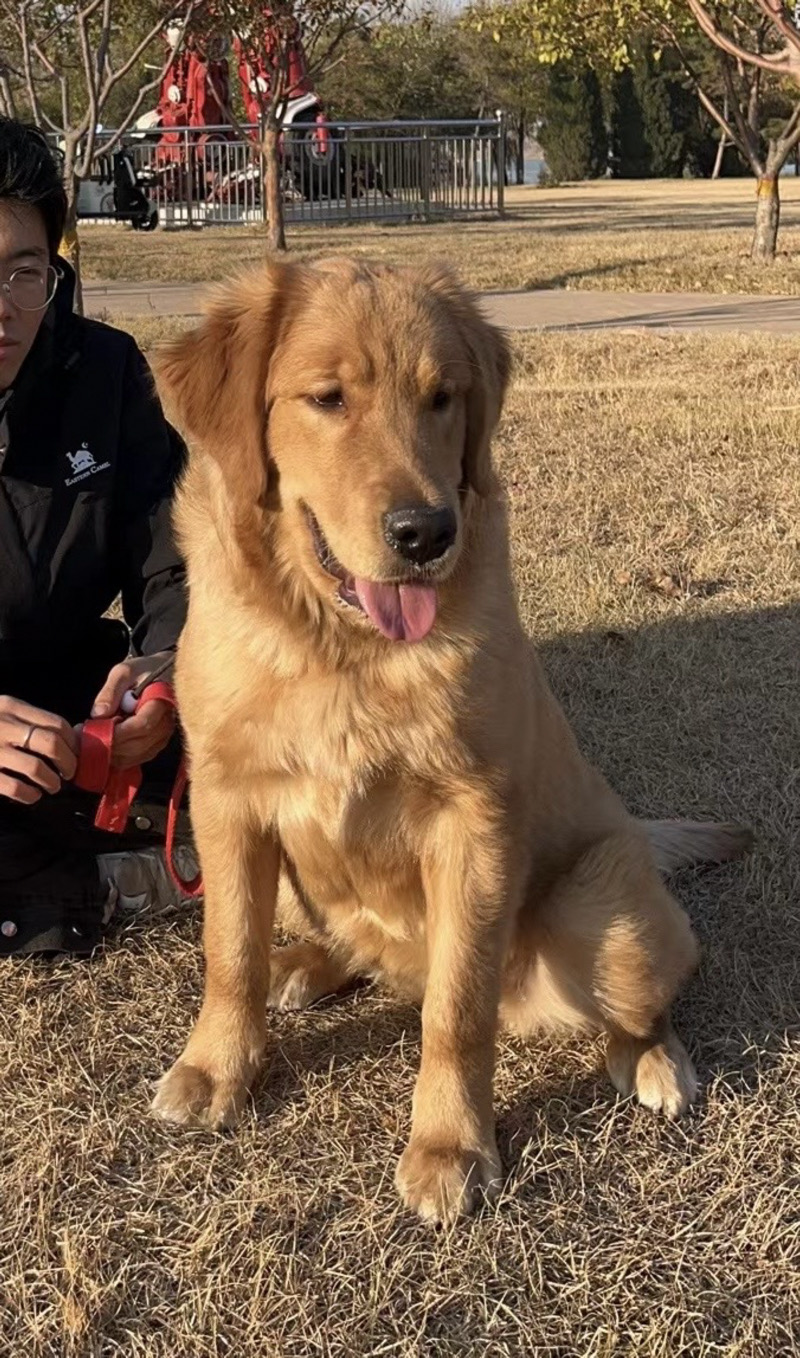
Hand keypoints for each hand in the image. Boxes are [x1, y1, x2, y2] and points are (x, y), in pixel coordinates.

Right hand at [0, 695, 78, 803]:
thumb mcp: (3, 713)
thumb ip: (31, 720)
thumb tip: (75, 736)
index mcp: (10, 706)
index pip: (56, 724)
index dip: (73, 743)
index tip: (76, 754)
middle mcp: (2, 725)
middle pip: (52, 745)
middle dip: (68, 763)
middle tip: (68, 773)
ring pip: (38, 769)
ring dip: (52, 782)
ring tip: (51, 786)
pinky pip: (17, 788)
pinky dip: (30, 795)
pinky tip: (31, 795)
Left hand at [90, 652, 175, 770]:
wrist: (164, 676)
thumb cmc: (143, 671)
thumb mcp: (123, 671)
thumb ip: (110, 691)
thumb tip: (98, 715)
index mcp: (161, 702)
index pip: (142, 725)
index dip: (118, 732)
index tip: (95, 730)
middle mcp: (167, 723)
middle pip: (138, 745)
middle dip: (110, 745)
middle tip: (84, 739)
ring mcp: (164, 737)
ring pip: (137, 755)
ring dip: (112, 754)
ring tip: (92, 742)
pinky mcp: (158, 745)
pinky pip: (138, 758)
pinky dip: (120, 757)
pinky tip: (105, 747)